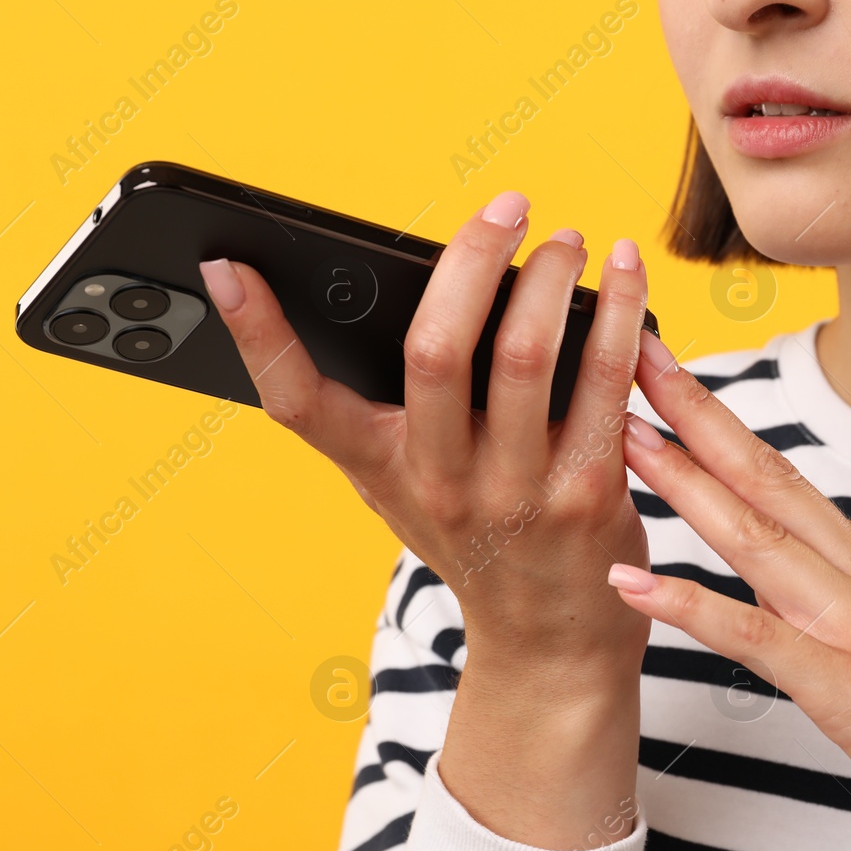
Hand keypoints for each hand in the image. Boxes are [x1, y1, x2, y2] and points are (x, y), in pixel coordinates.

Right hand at [201, 192, 653, 846]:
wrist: (550, 643)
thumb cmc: (475, 539)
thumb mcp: (407, 486)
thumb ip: (392, 409)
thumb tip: (408, 291)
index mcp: (380, 469)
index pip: (298, 403)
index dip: (257, 334)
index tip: (225, 267)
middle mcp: (439, 482)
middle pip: (435, 351)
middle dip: (471, 260)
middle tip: (507, 207)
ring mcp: (515, 494)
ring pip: (528, 357)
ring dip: (553, 278)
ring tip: (567, 240)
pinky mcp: (588, 495)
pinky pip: (607, 384)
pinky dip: (621, 316)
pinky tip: (625, 275)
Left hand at [609, 330, 850, 850]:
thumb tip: (799, 573)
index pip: (783, 479)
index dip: (719, 426)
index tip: (669, 379)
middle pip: (766, 479)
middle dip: (693, 414)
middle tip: (631, 354)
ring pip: (754, 538)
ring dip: (682, 482)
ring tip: (620, 435)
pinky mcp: (849, 690)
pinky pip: (753, 637)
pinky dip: (688, 605)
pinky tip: (633, 582)